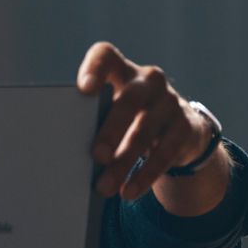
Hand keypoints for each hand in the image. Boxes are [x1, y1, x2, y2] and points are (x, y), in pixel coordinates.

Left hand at [77, 42, 215, 199]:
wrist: (179, 130)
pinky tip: (129, 190)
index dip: (95, 68)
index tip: (84, 89)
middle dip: (111, 129)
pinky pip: (165, 152)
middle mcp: (148, 80)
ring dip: (124, 162)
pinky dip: (145, 174)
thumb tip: (62, 153)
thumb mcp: (112, 109)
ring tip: (105, 186)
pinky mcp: (186, 126)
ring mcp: (169, 102)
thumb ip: (92, 118)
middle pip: (129, 100)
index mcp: (121, 71)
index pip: (106, 56)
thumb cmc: (128, 118)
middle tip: (95, 155)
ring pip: (145, 131)